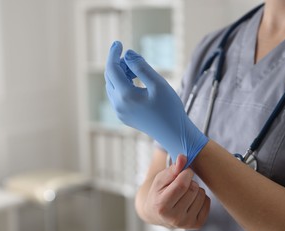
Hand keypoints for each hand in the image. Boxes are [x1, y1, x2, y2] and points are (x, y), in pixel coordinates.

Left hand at [105, 41, 207, 166]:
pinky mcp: (124, 116)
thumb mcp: (158, 83)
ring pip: (113, 86)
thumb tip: (127, 54)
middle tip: (130, 55)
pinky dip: (122, 84)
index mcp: (125, 96)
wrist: (174, 133)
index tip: (118, 43)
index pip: (112, 69)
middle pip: (110, 77)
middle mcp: (118, 105)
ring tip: (135, 69)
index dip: (114, 54)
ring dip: (120, 74)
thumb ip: (141, 66)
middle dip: (118, 63)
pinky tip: (135, 81)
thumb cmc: (169, 108)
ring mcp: (120, 112)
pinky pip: (117, 95)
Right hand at [144, 154, 209, 228]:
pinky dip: (201, 197)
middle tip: (181, 183)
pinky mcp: (197, 224)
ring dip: (196, 189)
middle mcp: (175, 218)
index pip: (182, 184)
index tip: (184, 171)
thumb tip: (183, 157)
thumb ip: (172, 168)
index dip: (186, 173)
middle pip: (193, 189)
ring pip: (202, 195)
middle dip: (189, 181)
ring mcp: (187, 223)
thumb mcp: (160, 179)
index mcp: (162, 206)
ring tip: (185, 192)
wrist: (157, 214)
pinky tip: (190, 199)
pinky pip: (207, 202)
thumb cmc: (158, 193)